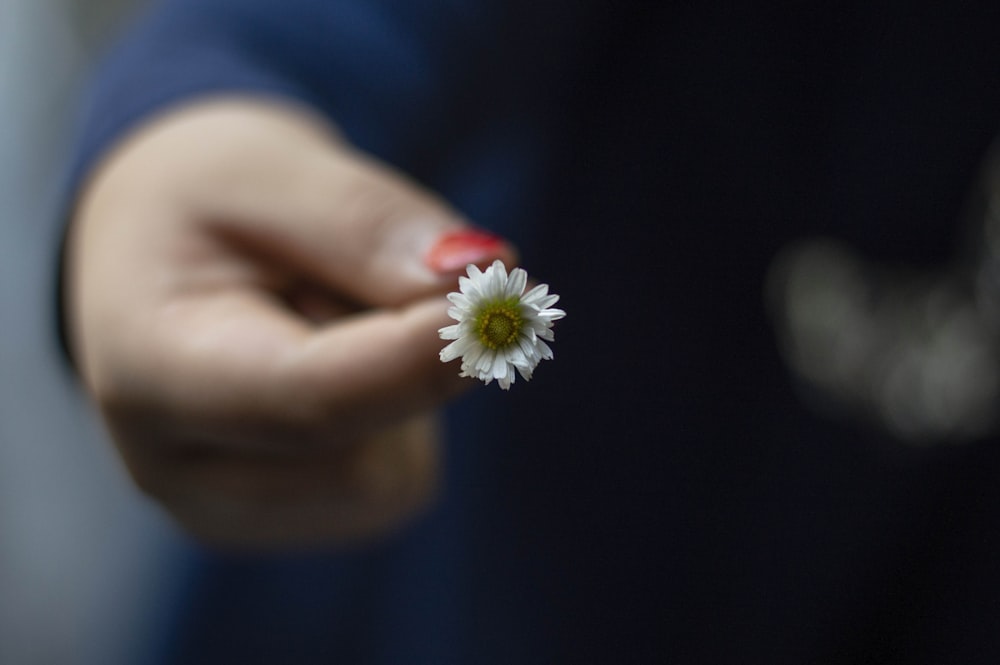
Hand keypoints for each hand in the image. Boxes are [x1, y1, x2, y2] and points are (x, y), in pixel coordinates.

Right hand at [65, 98, 513, 547]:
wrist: (163, 253)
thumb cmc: (206, 202)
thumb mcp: (267, 169)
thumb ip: (363, 224)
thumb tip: (473, 280)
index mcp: (150, 372)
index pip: (309, 398)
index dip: (422, 358)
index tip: (507, 299)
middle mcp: (178, 470)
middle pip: (363, 455)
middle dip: (404, 361)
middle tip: (359, 274)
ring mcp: (231, 511)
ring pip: (390, 479)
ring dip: (397, 386)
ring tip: (321, 320)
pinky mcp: (286, 520)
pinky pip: (394, 485)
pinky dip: (395, 417)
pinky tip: (332, 365)